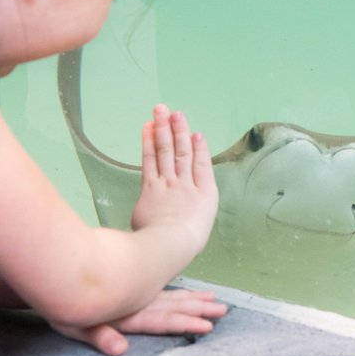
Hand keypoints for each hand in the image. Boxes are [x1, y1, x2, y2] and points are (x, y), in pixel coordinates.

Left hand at [51, 288, 228, 355]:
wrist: (52, 267)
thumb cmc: (60, 300)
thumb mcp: (75, 323)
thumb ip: (98, 335)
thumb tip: (120, 350)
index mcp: (127, 311)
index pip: (162, 319)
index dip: (185, 323)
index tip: (207, 326)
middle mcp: (135, 299)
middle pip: (173, 304)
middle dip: (198, 308)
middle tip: (223, 309)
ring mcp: (133, 290)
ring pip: (169, 294)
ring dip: (192, 298)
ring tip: (213, 298)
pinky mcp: (128, 283)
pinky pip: (159, 288)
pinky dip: (175, 291)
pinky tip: (184, 292)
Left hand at [130, 104, 218, 251]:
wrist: (170, 244)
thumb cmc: (186, 244)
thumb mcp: (197, 231)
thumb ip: (189, 215)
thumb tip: (172, 212)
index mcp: (205, 195)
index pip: (202, 166)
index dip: (199, 149)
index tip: (197, 134)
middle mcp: (188, 185)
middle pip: (183, 153)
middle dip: (179, 131)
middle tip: (175, 113)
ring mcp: (168, 184)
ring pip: (166, 151)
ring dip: (164, 129)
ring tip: (162, 111)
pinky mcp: (150, 186)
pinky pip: (150, 160)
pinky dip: (149, 143)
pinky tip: (148, 129)